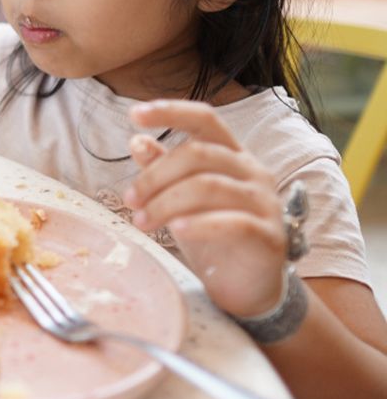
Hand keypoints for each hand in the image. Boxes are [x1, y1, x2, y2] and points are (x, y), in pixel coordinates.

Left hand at [125, 100, 287, 317]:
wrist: (247, 286)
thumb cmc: (212, 234)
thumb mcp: (180, 198)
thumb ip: (162, 169)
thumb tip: (136, 141)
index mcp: (231, 154)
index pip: (204, 119)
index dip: (171, 111)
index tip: (134, 114)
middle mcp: (251, 170)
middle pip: (198, 154)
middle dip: (155, 176)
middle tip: (129, 200)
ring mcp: (264, 202)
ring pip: (209, 187)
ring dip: (166, 203)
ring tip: (141, 221)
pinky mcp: (269, 235)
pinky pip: (233, 221)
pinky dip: (200, 223)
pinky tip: (177, 230)